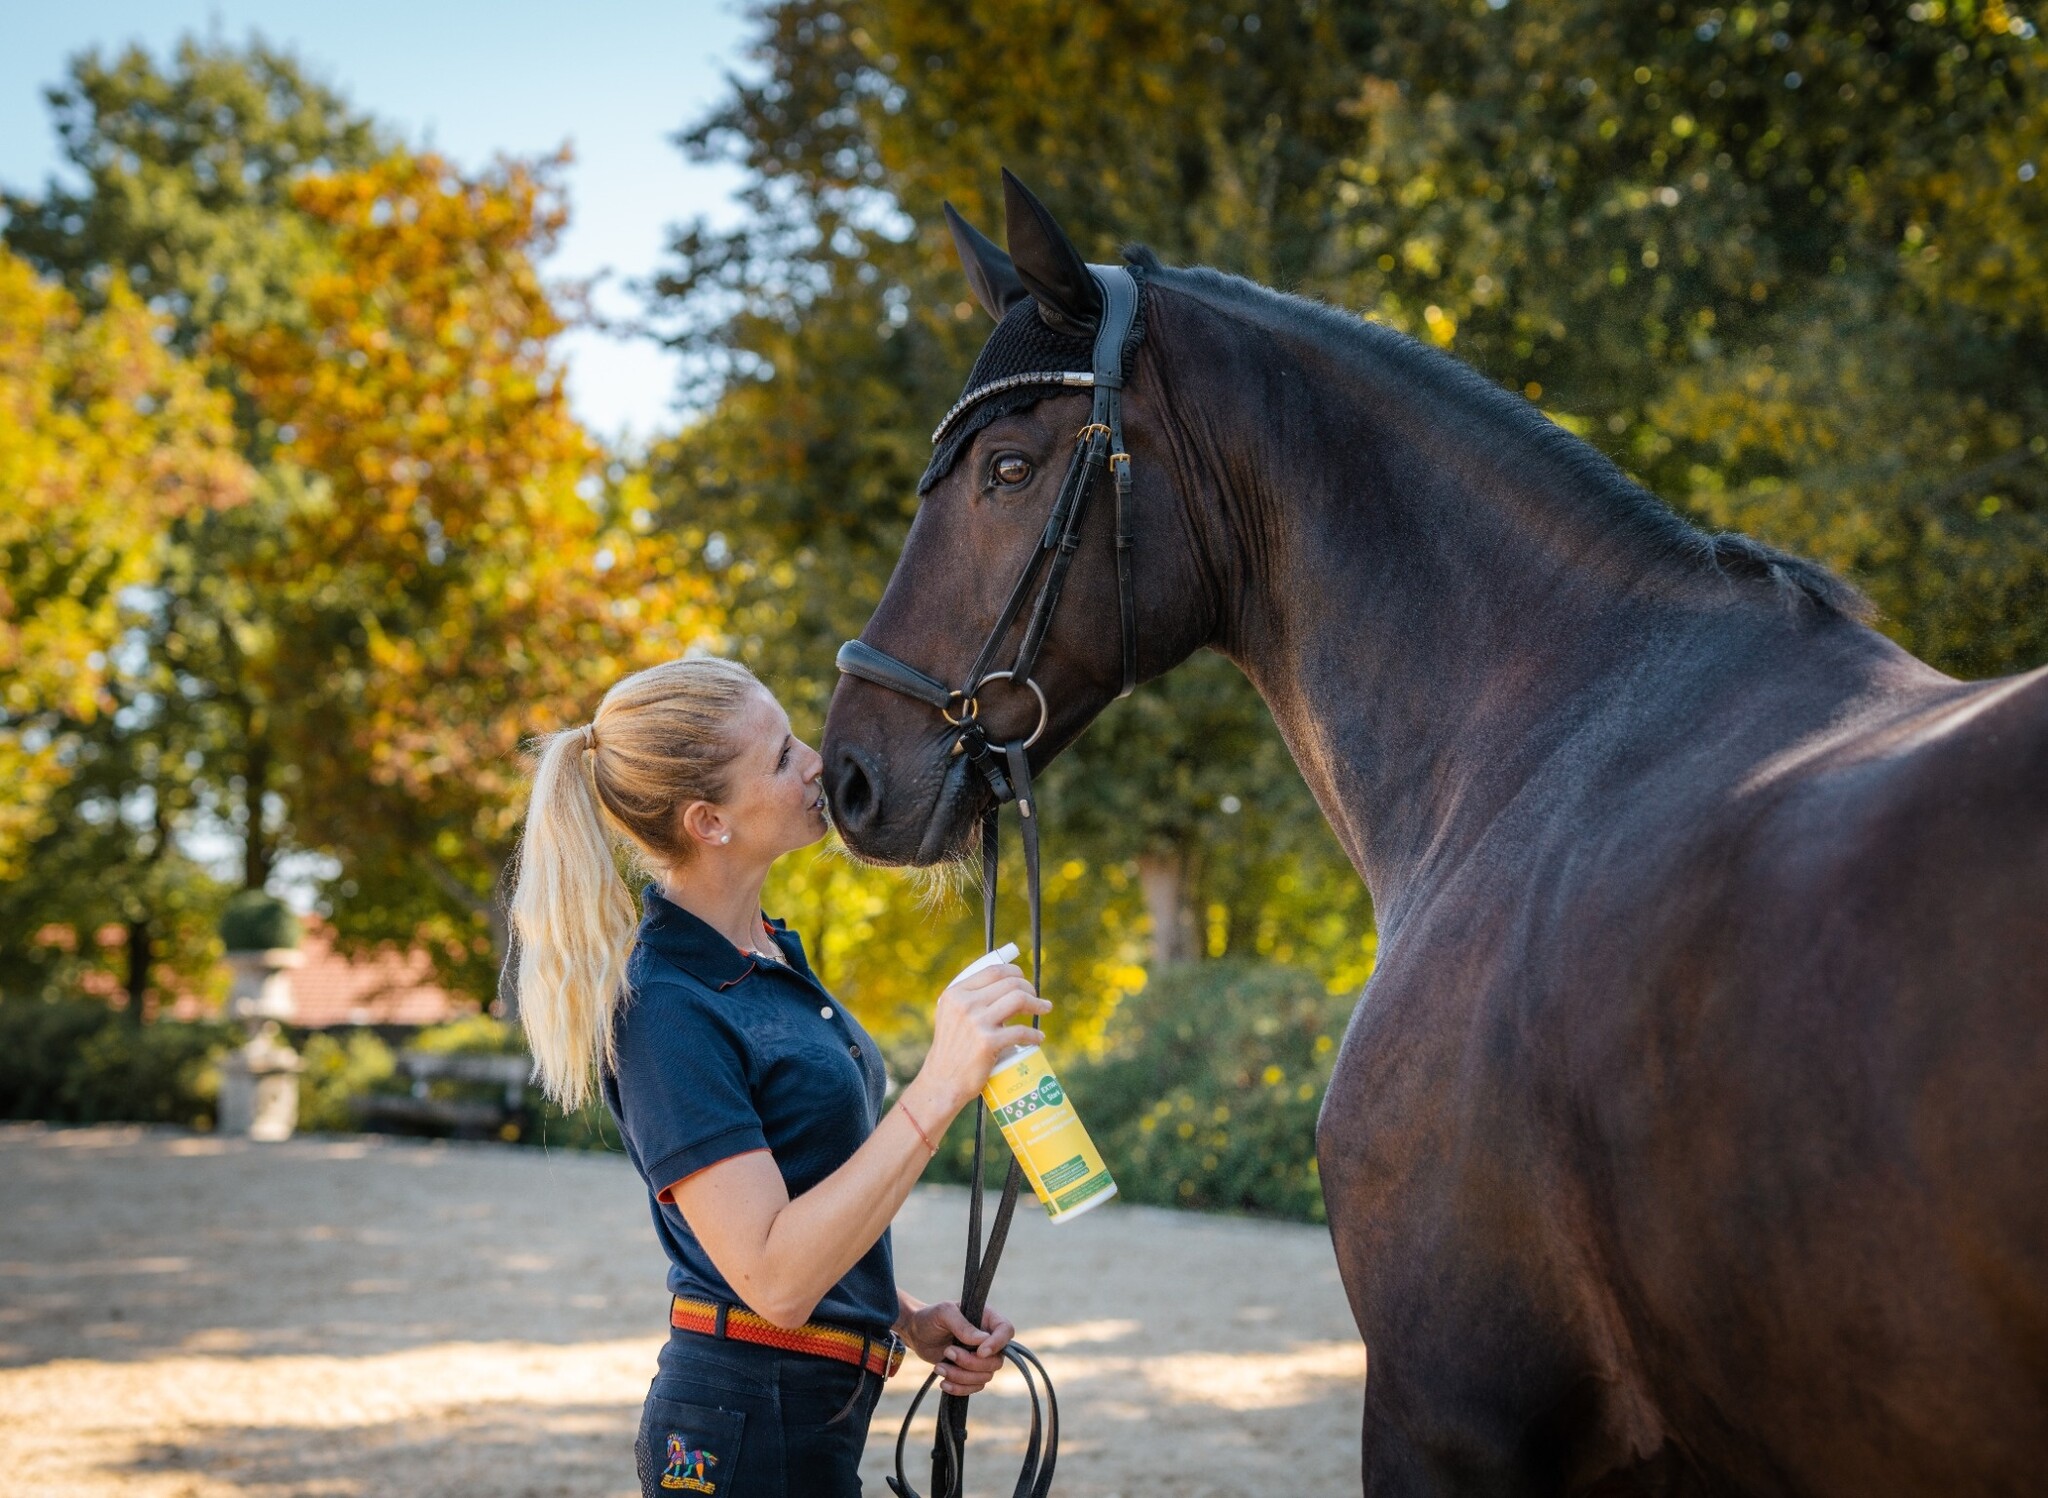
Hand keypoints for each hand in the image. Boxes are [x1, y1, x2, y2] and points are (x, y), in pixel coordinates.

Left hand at [901, 1300, 1014, 1395]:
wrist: (916, 1334)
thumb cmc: (931, 1318)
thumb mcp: (943, 1314)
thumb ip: (962, 1325)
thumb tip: (983, 1341)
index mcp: (987, 1318)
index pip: (1006, 1331)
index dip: (997, 1344)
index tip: (979, 1352)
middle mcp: (988, 1339)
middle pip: (996, 1361)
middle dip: (970, 1362)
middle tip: (948, 1352)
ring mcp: (981, 1358)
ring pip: (985, 1377)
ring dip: (961, 1376)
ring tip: (939, 1367)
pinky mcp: (970, 1373)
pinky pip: (975, 1387)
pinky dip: (959, 1388)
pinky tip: (943, 1382)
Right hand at [916, 962, 1049, 1117]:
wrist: (942, 1082)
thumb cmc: (951, 1050)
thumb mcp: (950, 1016)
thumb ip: (968, 1000)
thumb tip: (1001, 984)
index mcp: (955, 994)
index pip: (993, 971)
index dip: (1015, 972)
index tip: (1024, 981)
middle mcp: (964, 1004)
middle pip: (1010, 983)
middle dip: (1029, 989)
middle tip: (1036, 999)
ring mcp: (976, 1023)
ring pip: (1019, 999)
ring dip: (1037, 1004)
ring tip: (1044, 1009)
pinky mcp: (988, 1043)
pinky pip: (1020, 1031)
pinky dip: (1034, 1034)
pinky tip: (1038, 1038)